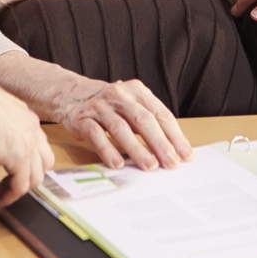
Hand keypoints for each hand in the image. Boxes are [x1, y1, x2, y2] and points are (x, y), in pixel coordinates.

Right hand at [0, 71, 54, 209]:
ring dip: (16, 190)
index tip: (11, 167)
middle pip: (43, 160)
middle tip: (11, 183)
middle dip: (29, 175)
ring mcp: (28, 143)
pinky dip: (7, 197)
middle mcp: (30, 127)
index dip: (27, 158)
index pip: (35, 141)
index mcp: (22, 114)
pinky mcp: (19, 159)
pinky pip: (19, 187)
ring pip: (35, 177)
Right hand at [51, 75, 191, 171]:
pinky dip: (108, 150)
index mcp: (137, 91)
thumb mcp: (131, 105)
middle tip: (171, 163)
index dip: (175, 135)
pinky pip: (96, 134)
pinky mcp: (82, 118)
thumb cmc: (110, 105)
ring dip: (137, 149)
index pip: (160, 114)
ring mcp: (100, 106)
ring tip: (150, 166)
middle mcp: (120, 95)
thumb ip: (149, 122)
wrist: (70, 93)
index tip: (185, 155)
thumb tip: (174, 150)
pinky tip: (117, 164)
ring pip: (121, 128)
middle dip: (160, 143)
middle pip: (143, 120)